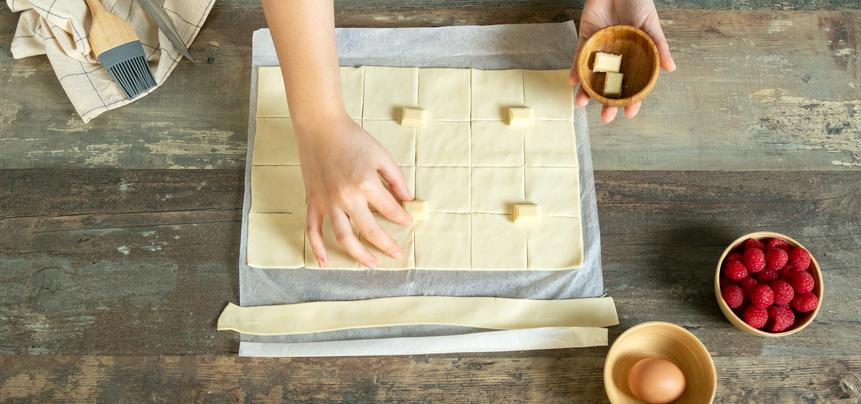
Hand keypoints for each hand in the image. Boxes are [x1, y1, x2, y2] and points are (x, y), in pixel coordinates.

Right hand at [295, 115, 412, 267]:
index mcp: (366, 184)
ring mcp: (328, 202)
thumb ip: (396, 179)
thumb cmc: (352, 138)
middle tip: (398, 253)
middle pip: (369, 231)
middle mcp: (347, 197)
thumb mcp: (381, 155)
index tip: (408, 223)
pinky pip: (313, 230)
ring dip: (359, 254)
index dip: (402, 218)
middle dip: (387, 244)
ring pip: (344, 237)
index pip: (390, 210)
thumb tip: (407, 199)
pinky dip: (317, 248)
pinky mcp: (313, 201)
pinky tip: (325, 262)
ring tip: (372, 263)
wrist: (320, 127)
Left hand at [569, 0, 675, 122]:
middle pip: (610, 85)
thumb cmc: (639, 3)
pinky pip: (578, 57)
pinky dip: (574, 69)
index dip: (632, 100)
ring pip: (592, 76)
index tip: (629, 113)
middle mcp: (616, 58)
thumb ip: (659, 46)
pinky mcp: (586, 39)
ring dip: (586, 91)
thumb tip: (670, 69)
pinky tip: (572, 81)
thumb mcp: (651, 25)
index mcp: (634, 58)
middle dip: (607, 103)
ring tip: (581, 103)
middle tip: (606, 117)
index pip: (633, 84)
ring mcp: (600, 50)